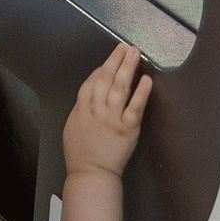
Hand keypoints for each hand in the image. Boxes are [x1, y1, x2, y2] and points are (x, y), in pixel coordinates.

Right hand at [64, 40, 151, 177]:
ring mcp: (112, 118)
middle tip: (125, 47)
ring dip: (127, 68)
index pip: (91, 82)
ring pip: (120, 87)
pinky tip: (146, 80)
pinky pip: (135, 107)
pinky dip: (141, 92)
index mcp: (81, 108)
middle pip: (105, 78)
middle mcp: (96, 109)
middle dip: (115, 60)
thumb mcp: (73, 126)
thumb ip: (82, 108)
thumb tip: (92, 94)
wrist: (91, 173)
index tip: (110, 61)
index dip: (101, 69)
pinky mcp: (127, 128)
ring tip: (134, 54)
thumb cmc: (80, 153)